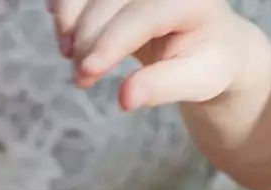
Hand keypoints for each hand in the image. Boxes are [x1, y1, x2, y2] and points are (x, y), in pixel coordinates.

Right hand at [49, 0, 265, 110]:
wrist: (211, 42)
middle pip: (109, 0)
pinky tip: (59, 23)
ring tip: (67, 54)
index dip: (110, 42)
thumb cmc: (206, 64)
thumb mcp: (198, 82)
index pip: (142, 16)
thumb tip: (125, 99)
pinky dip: (66, 4)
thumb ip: (163, 87)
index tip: (86, 72)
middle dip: (87, 39)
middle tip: (80, 79)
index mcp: (192, 0)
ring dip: (69, 18)